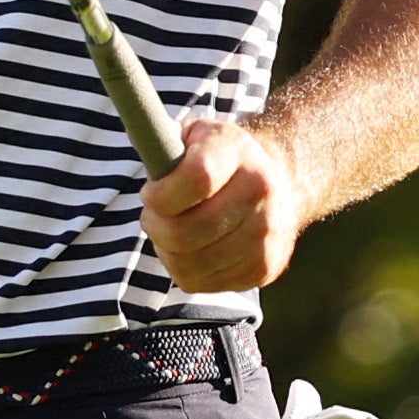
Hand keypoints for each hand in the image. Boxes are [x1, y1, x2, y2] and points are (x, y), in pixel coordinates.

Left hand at [139, 117, 312, 291]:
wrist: (280, 184)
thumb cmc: (222, 159)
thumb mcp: (196, 134)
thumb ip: (164, 138)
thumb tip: (137, 139)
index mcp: (239, 153)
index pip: (196, 179)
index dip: (160, 194)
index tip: (149, 193)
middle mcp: (261, 194)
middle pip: (186, 233)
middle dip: (155, 227)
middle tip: (152, 216)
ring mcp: (265, 236)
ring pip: (188, 265)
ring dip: (166, 251)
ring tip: (171, 231)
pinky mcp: (263, 269)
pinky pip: (200, 283)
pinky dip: (185, 269)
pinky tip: (193, 248)